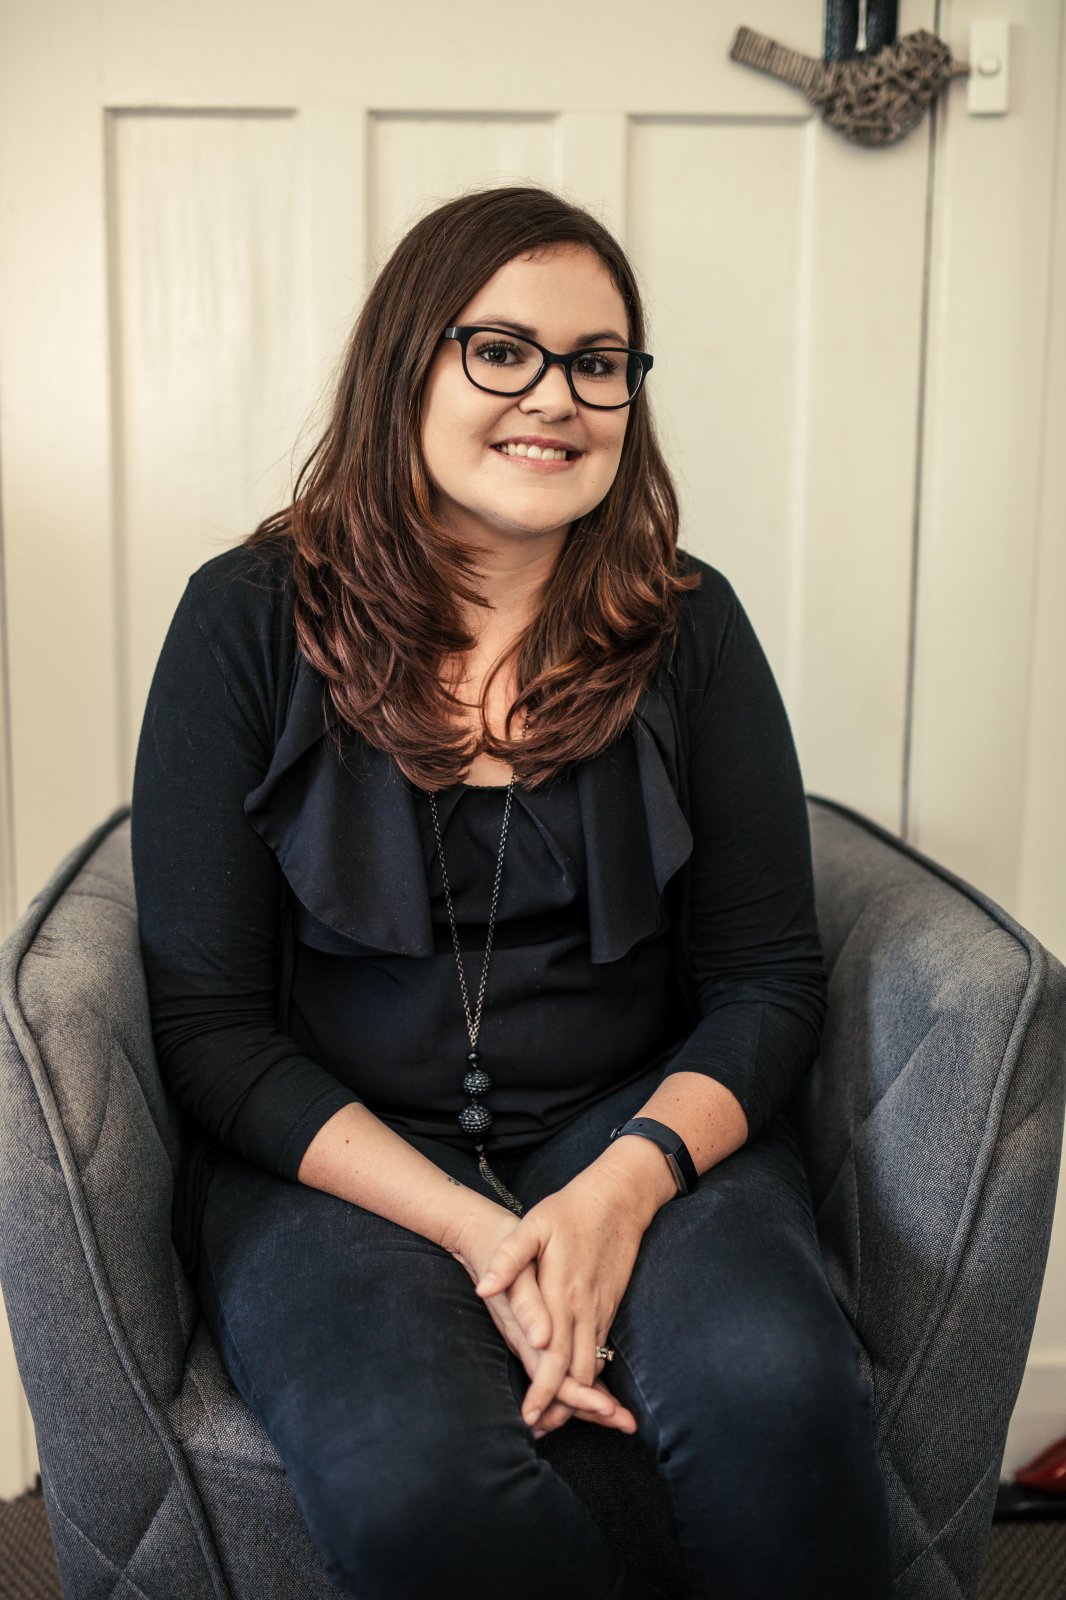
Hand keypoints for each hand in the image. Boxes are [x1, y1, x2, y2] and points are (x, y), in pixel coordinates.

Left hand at [474, 1163, 647, 1436]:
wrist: (621, 1197)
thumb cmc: (571, 1209)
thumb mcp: (533, 1226)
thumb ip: (508, 1259)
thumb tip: (483, 1288)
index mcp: (562, 1296)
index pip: (553, 1358)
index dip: (542, 1392)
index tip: (529, 1420)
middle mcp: (584, 1310)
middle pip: (577, 1374)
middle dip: (562, 1409)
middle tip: (539, 1432)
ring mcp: (601, 1310)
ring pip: (593, 1367)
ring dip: (579, 1398)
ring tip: (556, 1420)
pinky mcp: (610, 1305)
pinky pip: (601, 1352)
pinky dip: (591, 1376)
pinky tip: (578, 1387)